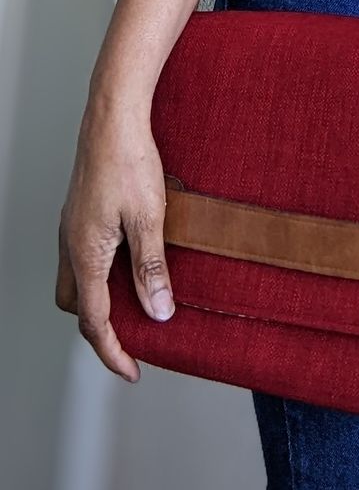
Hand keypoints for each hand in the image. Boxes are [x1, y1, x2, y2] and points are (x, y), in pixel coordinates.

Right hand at [55, 98, 174, 381]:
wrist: (113, 118)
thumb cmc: (129, 161)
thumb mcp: (150, 219)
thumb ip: (151, 269)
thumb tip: (157, 313)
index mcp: (84, 253)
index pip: (93, 321)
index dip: (113, 352)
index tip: (132, 371)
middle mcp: (70, 244)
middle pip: (75, 305)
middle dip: (100, 328)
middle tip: (134, 339)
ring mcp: (72, 227)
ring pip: (76, 280)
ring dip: (100, 298)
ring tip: (136, 302)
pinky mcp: (81, 211)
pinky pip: (82, 256)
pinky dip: (101, 273)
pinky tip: (129, 261)